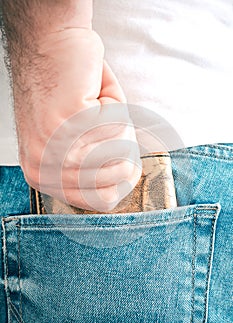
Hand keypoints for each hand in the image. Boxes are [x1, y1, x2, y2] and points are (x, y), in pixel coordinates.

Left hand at [15, 28, 141, 210]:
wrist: (51, 44)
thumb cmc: (68, 91)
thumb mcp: (80, 142)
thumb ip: (99, 167)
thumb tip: (128, 181)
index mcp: (44, 177)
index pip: (101, 201)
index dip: (123, 178)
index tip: (126, 158)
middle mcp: (43, 169)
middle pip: (117, 180)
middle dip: (123, 146)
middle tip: (106, 121)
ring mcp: (53, 150)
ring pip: (120, 152)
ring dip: (118, 124)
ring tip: (95, 107)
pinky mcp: (67, 125)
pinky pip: (116, 126)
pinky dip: (114, 105)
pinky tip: (91, 94)